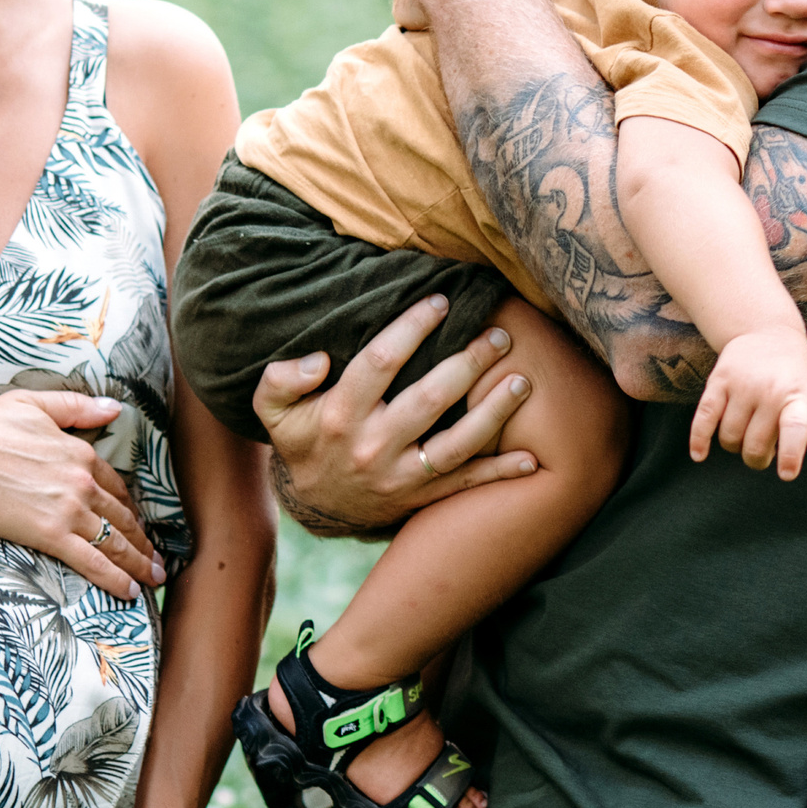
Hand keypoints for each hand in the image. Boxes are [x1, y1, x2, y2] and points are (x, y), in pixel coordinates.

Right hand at [0, 391, 161, 597]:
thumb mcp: (34, 404)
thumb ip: (77, 407)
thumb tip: (113, 408)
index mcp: (80, 453)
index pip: (115, 486)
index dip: (129, 507)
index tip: (138, 522)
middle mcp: (83, 483)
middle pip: (122, 517)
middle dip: (143, 541)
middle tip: (158, 559)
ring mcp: (70, 511)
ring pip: (116, 542)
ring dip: (140, 563)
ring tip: (154, 577)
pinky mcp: (51, 535)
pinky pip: (93, 562)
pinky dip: (115, 578)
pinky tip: (129, 591)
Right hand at [252, 294, 538, 531]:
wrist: (317, 506)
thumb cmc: (304, 441)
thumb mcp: (273, 412)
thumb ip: (281, 380)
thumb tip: (318, 360)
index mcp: (340, 416)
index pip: (380, 363)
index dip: (412, 328)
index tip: (441, 301)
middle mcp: (374, 447)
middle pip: (429, 399)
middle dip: (468, 363)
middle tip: (500, 335)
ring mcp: (401, 477)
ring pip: (456, 444)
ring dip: (495, 412)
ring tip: (522, 381)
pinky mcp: (423, 497)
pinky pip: (466, 484)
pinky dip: (501, 473)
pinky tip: (532, 456)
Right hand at [689, 327, 806, 480]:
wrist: (767, 331)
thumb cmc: (798, 376)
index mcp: (799, 398)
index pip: (795, 429)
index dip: (791, 454)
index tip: (786, 474)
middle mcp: (770, 391)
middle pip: (755, 445)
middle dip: (757, 459)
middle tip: (764, 450)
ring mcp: (742, 385)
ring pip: (730, 438)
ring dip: (735, 447)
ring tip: (747, 434)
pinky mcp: (718, 381)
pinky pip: (704, 419)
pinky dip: (700, 441)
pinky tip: (700, 455)